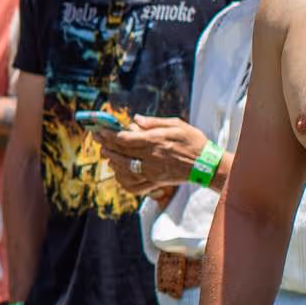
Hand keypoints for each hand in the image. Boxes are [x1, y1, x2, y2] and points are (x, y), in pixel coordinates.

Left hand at [94, 116, 208, 195]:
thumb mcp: (177, 125)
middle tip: (97, 139)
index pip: (124, 138)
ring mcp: (152, 172)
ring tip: (105, 153)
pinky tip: (118, 172)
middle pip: (121, 152)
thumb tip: (135, 119)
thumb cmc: (194, 142)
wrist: (208, 165)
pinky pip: (133, 185)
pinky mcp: (155, 183)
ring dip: (111, 160)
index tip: (99, 129)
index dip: (108, 134)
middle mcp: (151, 157)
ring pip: (124, 168)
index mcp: (155, 141)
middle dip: (105, 144)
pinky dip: (122, 180)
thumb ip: (154, 122)